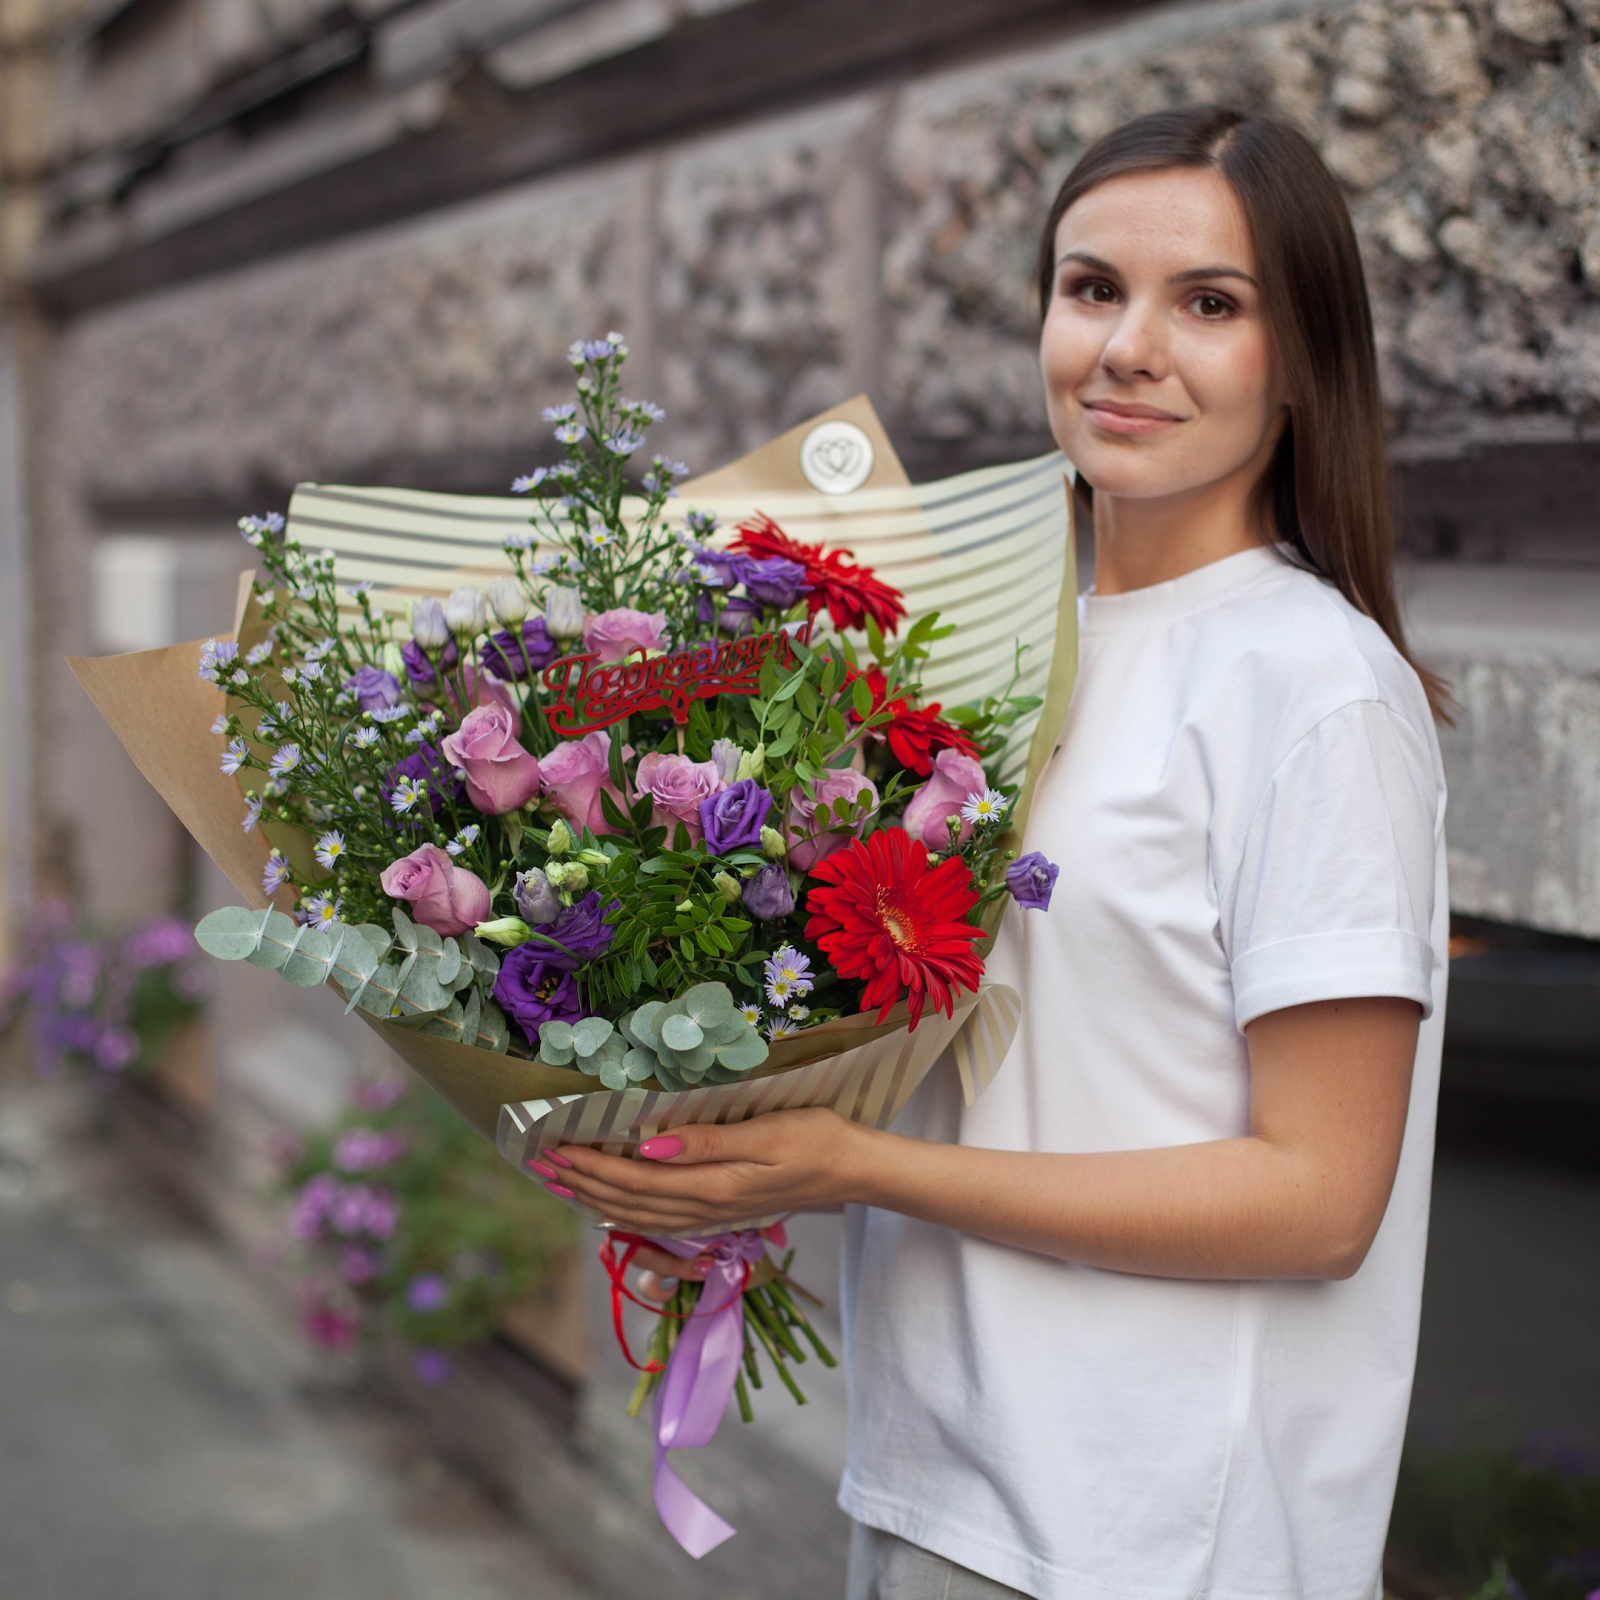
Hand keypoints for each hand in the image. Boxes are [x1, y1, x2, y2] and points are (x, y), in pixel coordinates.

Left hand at [547, 1107, 867, 1234]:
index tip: (554, 1147)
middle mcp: (706, 1209)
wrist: (852, 1169)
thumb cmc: (814, 1138)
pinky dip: (626, 1217)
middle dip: (580, 1183)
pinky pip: (660, 1223)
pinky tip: (610, 1213)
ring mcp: (713, 1217)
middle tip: (539, 1162)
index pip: (634, 1178)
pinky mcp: (721, 1215)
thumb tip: (648, 1145)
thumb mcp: (764, 1131)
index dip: (590, 1165)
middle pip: (628, 1202)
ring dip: (594, 1201)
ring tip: (560, 1184)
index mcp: (712, 1186)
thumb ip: (705, 1142)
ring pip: (638, 1216)